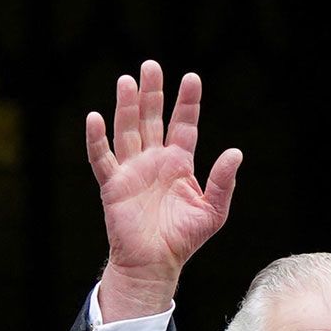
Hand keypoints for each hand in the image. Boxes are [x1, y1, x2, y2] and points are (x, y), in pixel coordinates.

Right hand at [86, 61, 241, 320]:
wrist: (155, 264)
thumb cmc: (183, 239)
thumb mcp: (213, 211)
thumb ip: (223, 182)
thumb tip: (235, 152)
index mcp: (179, 164)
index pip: (184, 125)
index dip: (187, 102)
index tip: (191, 78)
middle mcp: (154, 161)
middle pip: (152, 119)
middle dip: (152, 93)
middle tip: (151, 65)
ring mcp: (132, 170)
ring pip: (128, 130)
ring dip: (127, 106)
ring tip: (127, 80)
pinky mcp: (113, 184)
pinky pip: (102, 157)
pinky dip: (97, 139)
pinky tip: (96, 118)